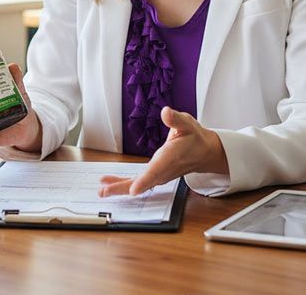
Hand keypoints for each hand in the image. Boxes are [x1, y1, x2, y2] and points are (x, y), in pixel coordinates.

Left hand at [98, 107, 227, 196]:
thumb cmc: (194, 137)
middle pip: (143, 182)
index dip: (145, 180)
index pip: (157, 170)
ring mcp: (159, 176)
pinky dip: (124, 184)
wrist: (203, 152)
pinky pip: (138, 183)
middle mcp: (164, 170)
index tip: (134, 189)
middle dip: (124, 188)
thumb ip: (176, 119)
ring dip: (120, 188)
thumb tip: (166, 112)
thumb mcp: (187, 123)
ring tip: (102, 190)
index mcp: (171, 157)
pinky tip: (110, 184)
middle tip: (104, 191)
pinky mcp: (155, 176)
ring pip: (138, 185)